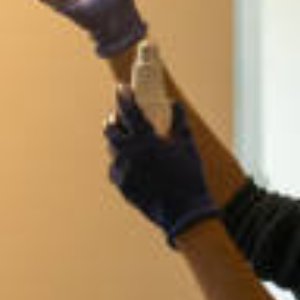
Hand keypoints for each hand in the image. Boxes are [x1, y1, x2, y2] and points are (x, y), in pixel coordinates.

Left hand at [104, 86, 219, 245]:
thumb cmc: (189, 176)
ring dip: (116, 140)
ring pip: (112, 149)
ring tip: (125, 137)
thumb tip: (174, 103)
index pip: (129, 111)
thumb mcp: (187, 146)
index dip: (123, 96)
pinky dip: (121, 161)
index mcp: (146, 140)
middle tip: (119, 115)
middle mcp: (130, 154)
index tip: (120, 87)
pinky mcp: (122, 186)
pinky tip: (129, 160)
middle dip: (113, 119)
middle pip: (110, 129)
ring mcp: (123, 171)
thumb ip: (179, 122)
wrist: (184, 211)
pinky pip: (116, 168)